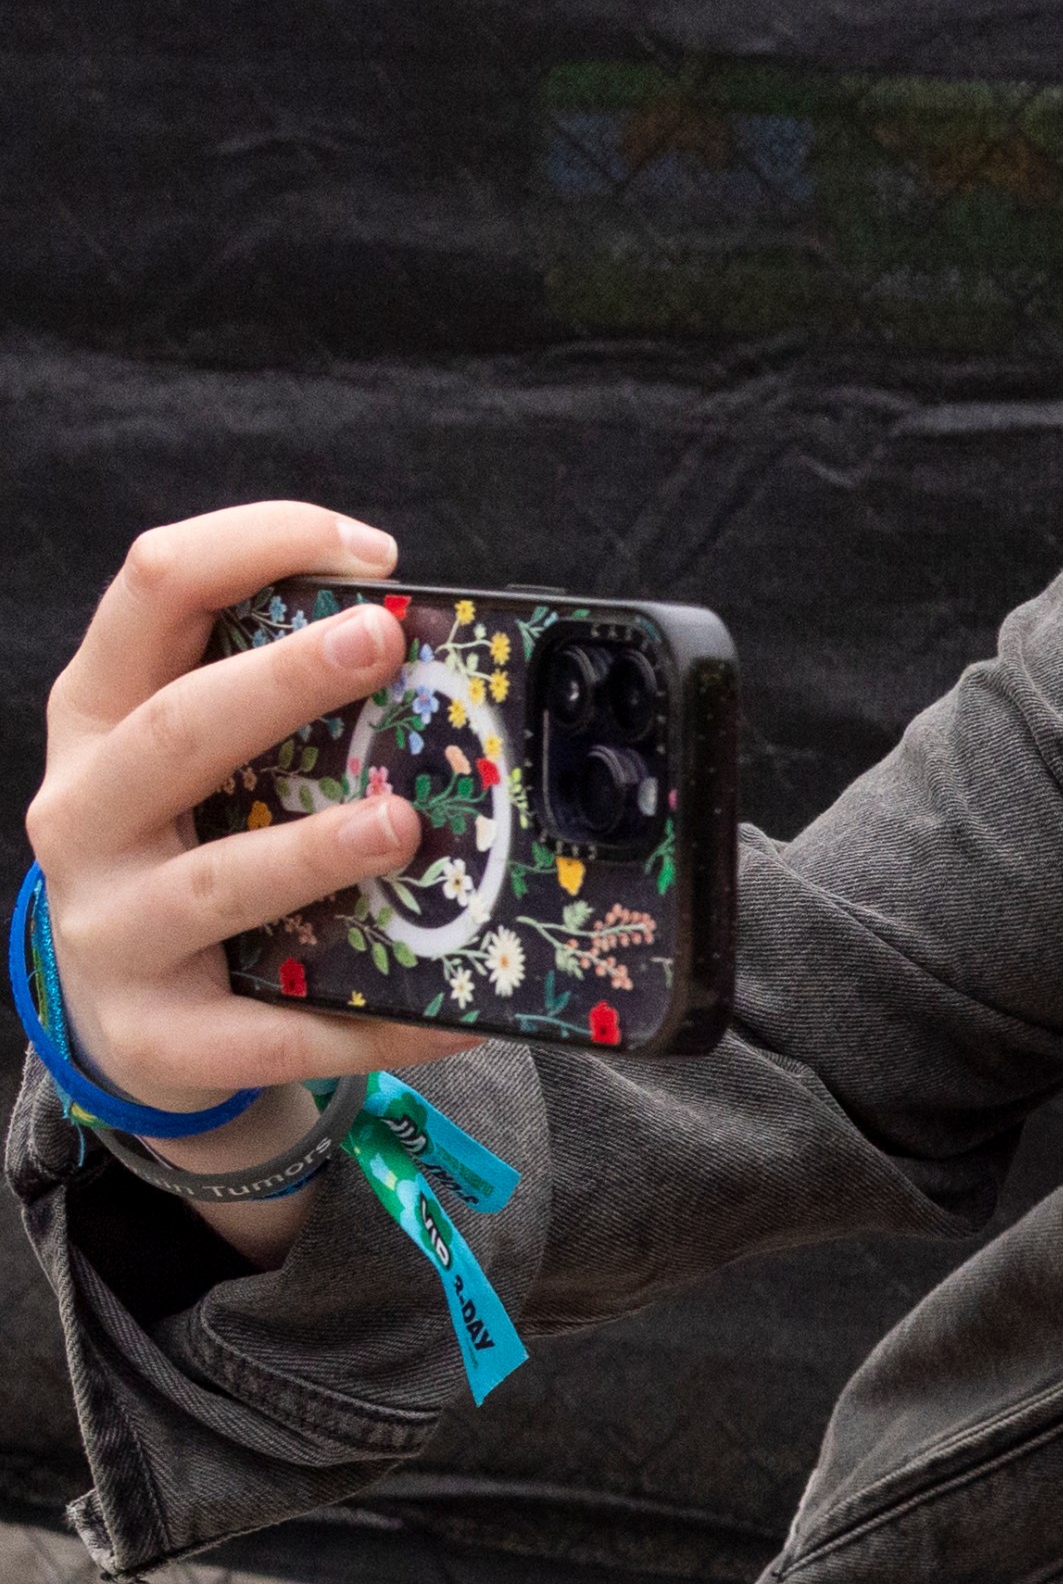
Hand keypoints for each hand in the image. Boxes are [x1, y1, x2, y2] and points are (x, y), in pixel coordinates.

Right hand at [27, 505, 475, 1127]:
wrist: (135, 1029)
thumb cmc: (190, 862)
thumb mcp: (197, 773)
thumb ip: (271, 712)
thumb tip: (425, 644)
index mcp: (96, 721)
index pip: (152, 592)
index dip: (252, 547)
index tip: (372, 554)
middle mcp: (85, 815)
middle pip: (175, 729)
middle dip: (281, 680)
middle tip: (382, 641)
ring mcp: (111, 930)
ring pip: (215, 882)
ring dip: (314, 852)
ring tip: (404, 825)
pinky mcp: (161, 1037)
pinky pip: (278, 1034)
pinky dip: (374, 1025)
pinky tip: (455, 1018)